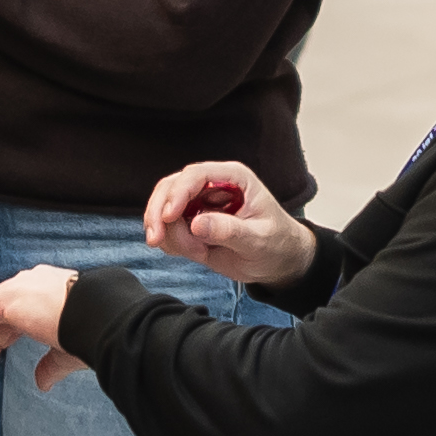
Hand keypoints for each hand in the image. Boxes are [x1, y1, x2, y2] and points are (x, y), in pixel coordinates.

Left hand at [0, 262, 84, 383]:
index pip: (16, 317)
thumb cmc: (89, 332)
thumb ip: (50, 366)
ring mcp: (18, 290)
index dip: (1, 338)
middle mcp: (30, 288)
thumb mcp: (66, 352)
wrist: (96, 315)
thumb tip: (42, 384)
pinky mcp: (5, 297)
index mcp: (47, 298)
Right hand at [143, 161, 320, 291]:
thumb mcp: (259, 239)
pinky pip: (167, 229)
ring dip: (168, 233)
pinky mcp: (191, 222)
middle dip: (158, 213)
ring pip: (163, 208)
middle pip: (170, 187)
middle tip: (156, 240)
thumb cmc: (276, 243)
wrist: (278, 260)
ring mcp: (199, 204)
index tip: (169, 217)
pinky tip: (194, 253)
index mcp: (233, 178)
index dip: (178, 193)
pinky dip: (170, 242)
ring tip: (198, 253)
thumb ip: (229, 231)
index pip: (196, 175)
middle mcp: (212, 185)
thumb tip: (196, 224)